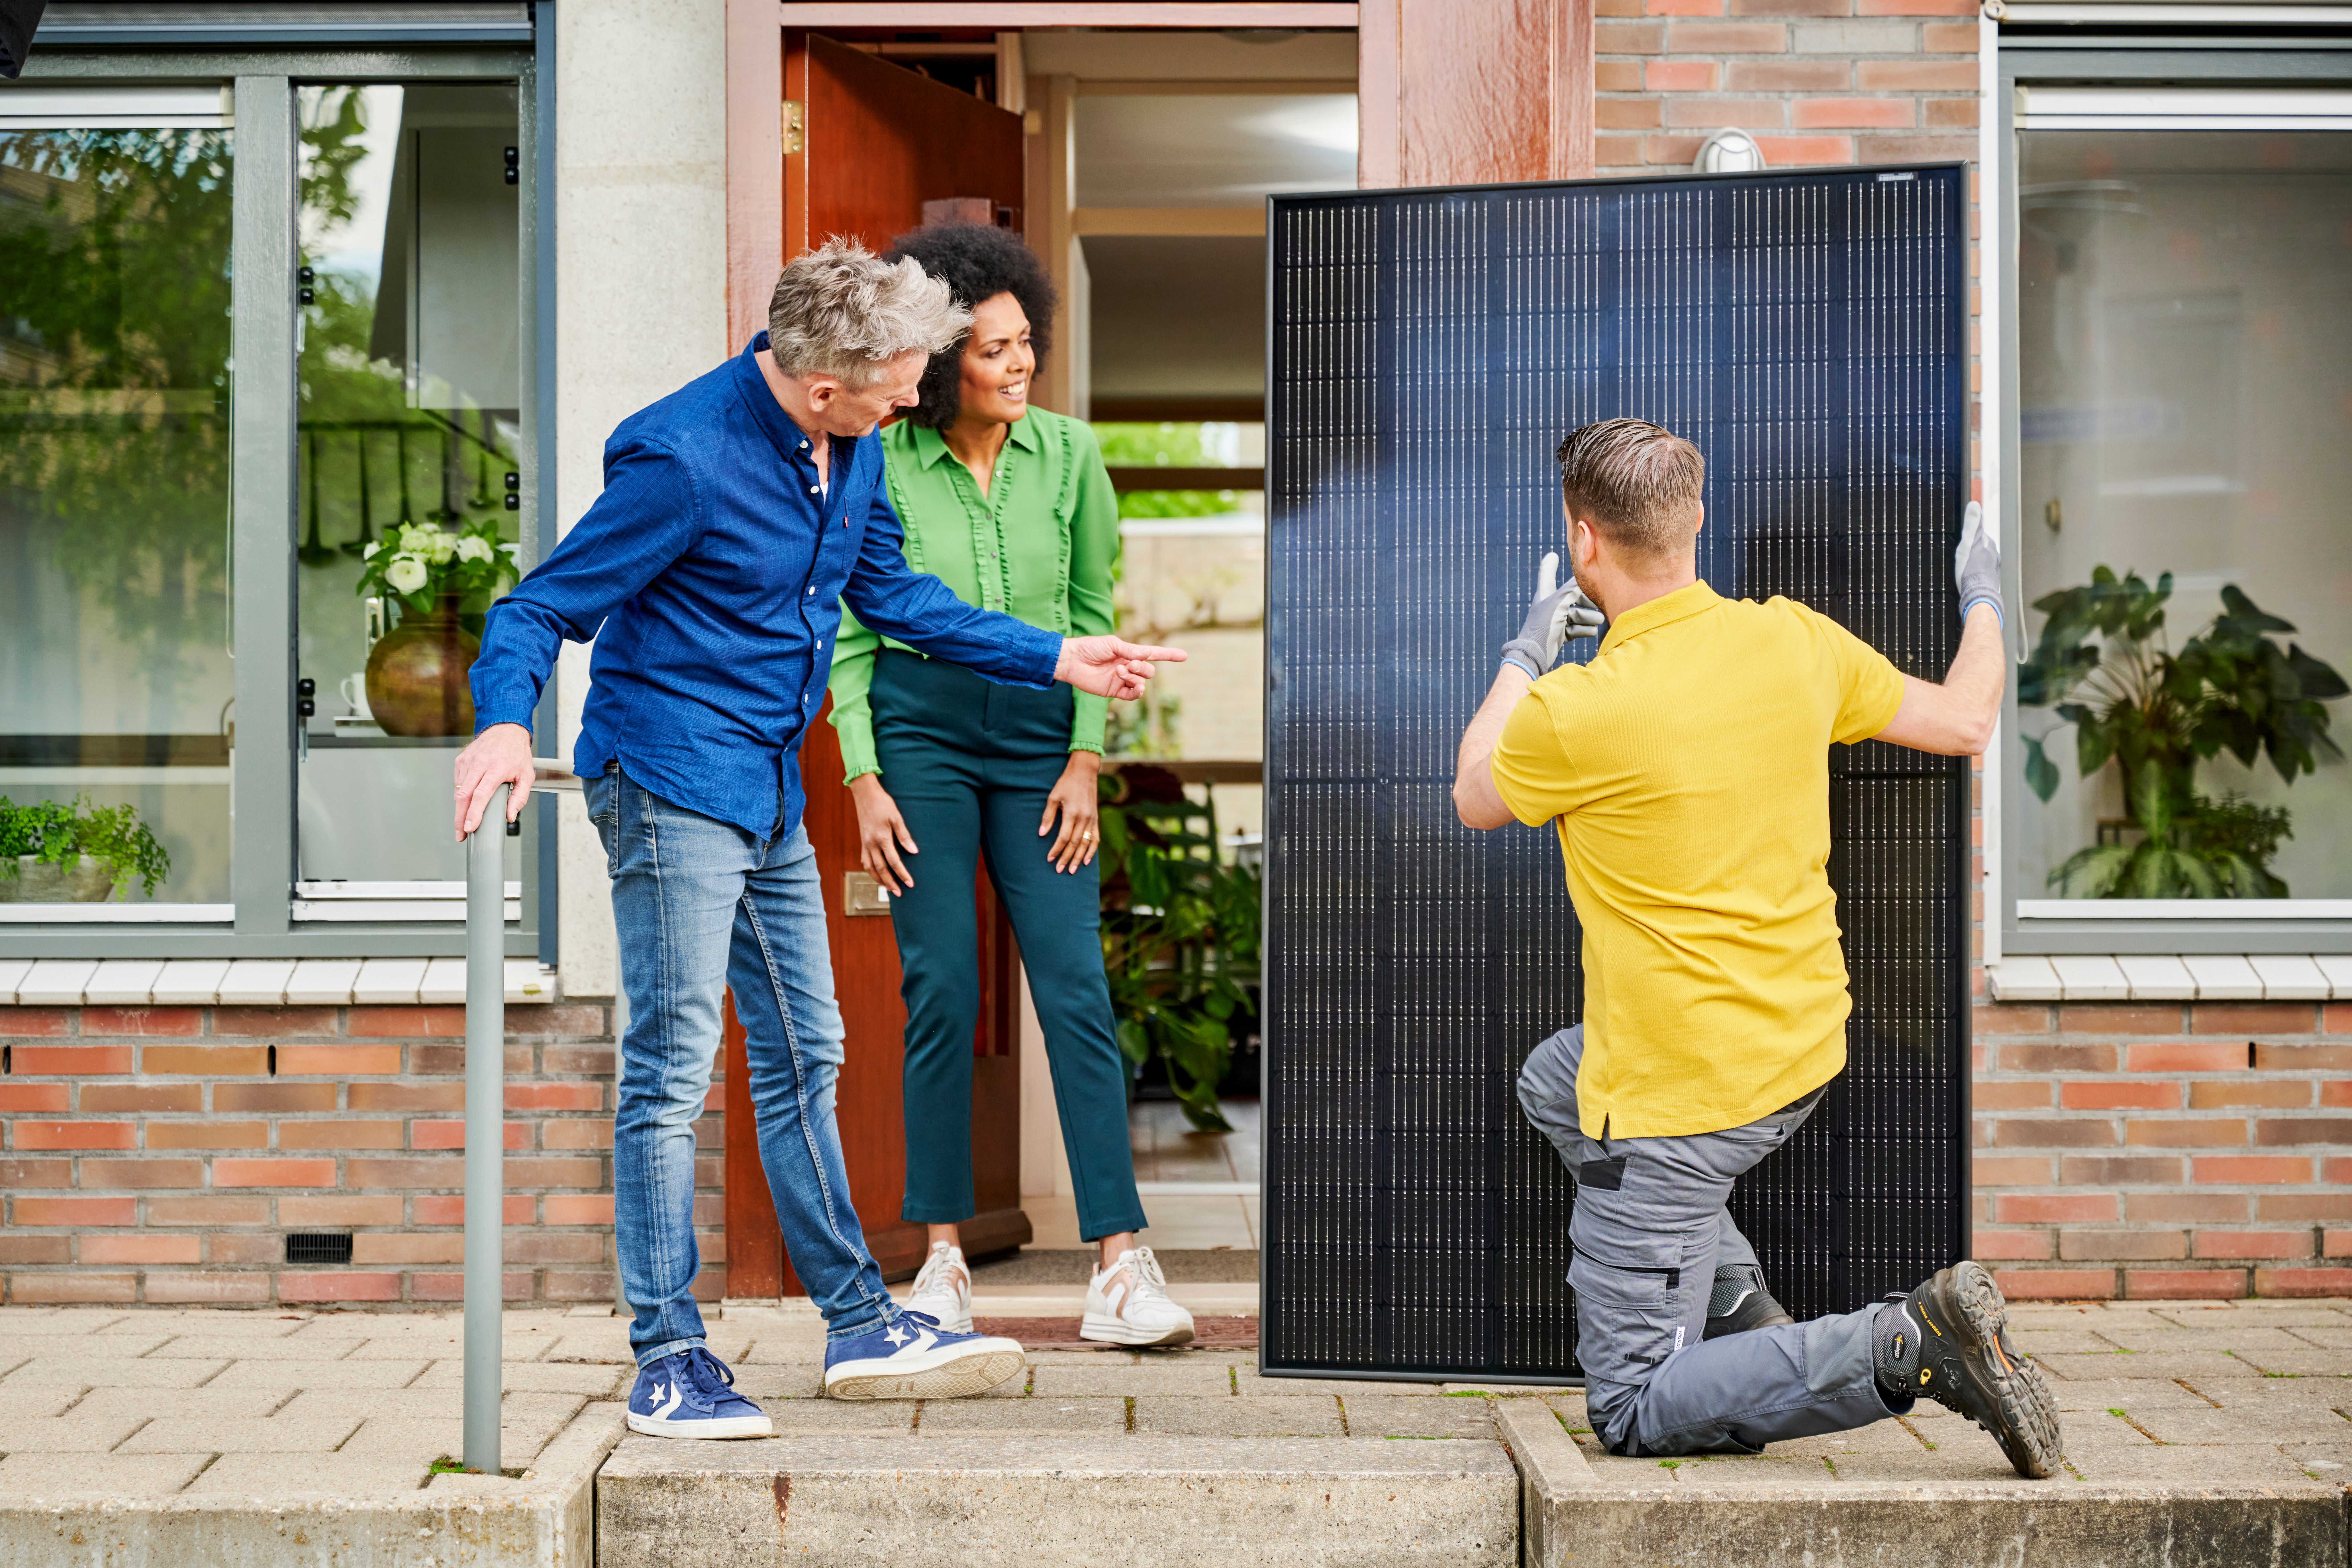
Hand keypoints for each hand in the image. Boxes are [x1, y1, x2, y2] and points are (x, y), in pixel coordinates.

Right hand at [453, 722, 533, 839]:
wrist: (505, 729)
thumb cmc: (517, 753)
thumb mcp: (527, 775)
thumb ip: (520, 797)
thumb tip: (510, 816)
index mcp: (496, 768)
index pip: (481, 794)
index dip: (473, 813)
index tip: (469, 828)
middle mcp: (479, 764)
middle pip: (464, 795)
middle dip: (460, 818)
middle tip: (460, 834)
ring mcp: (468, 762)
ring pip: (458, 790)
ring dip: (459, 810)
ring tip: (462, 824)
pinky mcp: (461, 761)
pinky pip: (458, 782)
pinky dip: (460, 795)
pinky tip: (465, 803)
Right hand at [849, 773, 917, 893]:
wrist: (865, 794)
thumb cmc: (883, 804)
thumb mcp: (897, 818)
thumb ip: (904, 836)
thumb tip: (914, 852)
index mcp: (882, 838)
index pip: (894, 862)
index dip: (902, 874)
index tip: (910, 883)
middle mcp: (871, 844)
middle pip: (881, 869)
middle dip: (890, 882)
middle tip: (899, 893)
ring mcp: (865, 843)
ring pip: (870, 867)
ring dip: (878, 879)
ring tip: (888, 888)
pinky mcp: (862, 841)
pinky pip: (864, 860)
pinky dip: (870, 870)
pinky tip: (876, 874)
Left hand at [1040, 752, 1102, 872]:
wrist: (1084, 772)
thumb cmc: (1066, 783)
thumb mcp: (1053, 797)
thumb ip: (1048, 816)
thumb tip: (1042, 833)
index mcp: (1072, 813)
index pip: (1064, 837)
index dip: (1056, 849)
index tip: (1049, 859)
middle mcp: (1084, 818)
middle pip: (1075, 844)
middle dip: (1066, 857)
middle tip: (1059, 870)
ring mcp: (1092, 819)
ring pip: (1086, 844)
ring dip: (1078, 858)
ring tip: (1072, 870)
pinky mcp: (1096, 819)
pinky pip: (1095, 838)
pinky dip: (1092, 850)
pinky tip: (1087, 861)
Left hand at [1055, 634, 1185, 700]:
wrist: (1072, 661)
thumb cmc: (1090, 647)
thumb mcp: (1112, 644)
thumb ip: (1130, 650)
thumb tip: (1148, 654)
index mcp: (1129, 652)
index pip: (1153, 654)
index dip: (1169, 655)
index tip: (1184, 656)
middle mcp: (1128, 666)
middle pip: (1149, 671)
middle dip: (1143, 667)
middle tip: (1128, 664)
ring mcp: (1122, 680)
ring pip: (1142, 682)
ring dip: (1135, 677)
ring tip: (1120, 671)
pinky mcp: (1115, 691)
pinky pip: (1133, 695)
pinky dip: (1137, 692)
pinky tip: (1134, 686)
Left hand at [1499, 551, 1604, 677]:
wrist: (1534, 653)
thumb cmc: (1543, 625)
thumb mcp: (1558, 602)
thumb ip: (1572, 589)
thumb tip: (1583, 579)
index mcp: (1545, 594)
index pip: (1547, 574)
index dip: (1550, 565)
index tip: (1552, 555)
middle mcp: (1550, 605)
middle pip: (1571, 597)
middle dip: (1586, 600)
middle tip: (1599, 603)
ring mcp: (1555, 620)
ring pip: (1576, 614)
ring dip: (1588, 617)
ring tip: (1600, 620)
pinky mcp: (1559, 634)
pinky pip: (1574, 629)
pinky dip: (1584, 629)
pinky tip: (1593, 631)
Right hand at [1955, 500, 2002, 627]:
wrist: (1978, 597)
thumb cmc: (1971, 572)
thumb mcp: (1968, 545)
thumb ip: (1972, 526)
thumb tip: (1975, 504)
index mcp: (1988, 545)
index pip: (1979, 533)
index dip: (1970, 534)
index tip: (1963, 536)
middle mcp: (1993, 557)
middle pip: (1981, 547)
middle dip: (1972, 548)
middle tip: (1961, 551)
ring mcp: (1992, 570)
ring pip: (1982, 560)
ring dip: (1974, 561)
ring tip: (1964, 565)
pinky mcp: (1988, 581)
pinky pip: (1981, 572)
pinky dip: (1975, 572)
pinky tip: (1969, 577)